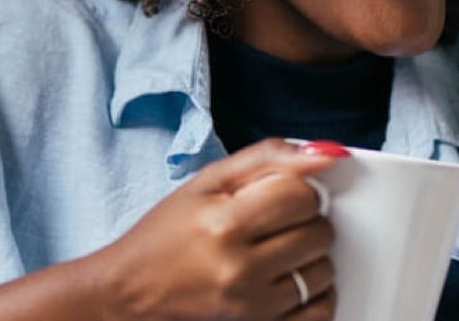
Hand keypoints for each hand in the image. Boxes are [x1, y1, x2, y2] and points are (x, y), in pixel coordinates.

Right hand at [89, 138, 346, 320]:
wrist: (128, 293)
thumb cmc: (167, 233)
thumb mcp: (207, 182)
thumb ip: (269, 158)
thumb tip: (330, 154)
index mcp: (224, 222)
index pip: (301, 196)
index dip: (299, 191)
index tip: (283, 196)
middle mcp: (238, 267)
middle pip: (318, 233)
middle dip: (306, 223)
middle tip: (277, 226)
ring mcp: (249, 305)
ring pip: (323, 272)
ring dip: (311, 259)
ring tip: (279, 254)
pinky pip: (318, 311)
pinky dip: (314, 295)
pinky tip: (290, 280)